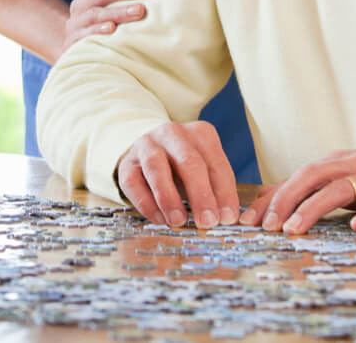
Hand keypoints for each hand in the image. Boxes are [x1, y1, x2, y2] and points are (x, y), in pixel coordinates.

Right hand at [61, 0, 159, 55]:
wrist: (78, 54)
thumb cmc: (103, 24)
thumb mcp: (112, 4)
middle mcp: (83, 3)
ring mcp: (76, 22)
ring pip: (96, 13)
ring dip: (119, 11)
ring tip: (140, 10)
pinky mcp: (73, 42)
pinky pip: (84, 35)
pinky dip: (98, 31)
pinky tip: (112, 29)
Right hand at [116, 121, 241, 229]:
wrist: (148, 153)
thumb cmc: (184, 167)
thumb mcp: (205, 171)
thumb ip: (215, 191)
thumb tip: (225, 218)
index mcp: (200, 133)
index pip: (216, 163)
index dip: (224, 192)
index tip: (228, 218)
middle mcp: (173, 133)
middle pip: (188, 161)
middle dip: (200, 194)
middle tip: (207, 222)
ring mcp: (147, 145)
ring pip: (156, 167)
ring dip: (169, 197)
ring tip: (179, 221)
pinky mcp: (127, 162)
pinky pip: (133, 182)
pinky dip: (147, 203)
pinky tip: (159, 220)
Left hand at [241, 148, 355, 234]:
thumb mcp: (340, 176)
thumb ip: (307, 188)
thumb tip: (266, 199)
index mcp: (334, 162)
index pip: (297, 176)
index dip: (273, 198)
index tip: (250, 221)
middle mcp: (351, 166)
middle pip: (312, 176)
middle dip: (287, 200)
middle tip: (269, 226)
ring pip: (340, 189)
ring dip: (314, 208)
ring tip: (295, 229)